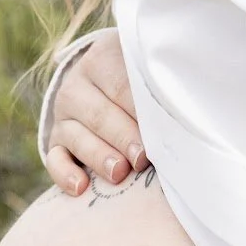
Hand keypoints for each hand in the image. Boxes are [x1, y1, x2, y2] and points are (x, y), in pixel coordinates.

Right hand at [45, 27, 150, 195]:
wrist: (108, 85)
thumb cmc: (145, 82)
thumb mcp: (151, 73)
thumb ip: (166, 86)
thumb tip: (191, 111)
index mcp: (102, 59)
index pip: (121, 84)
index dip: (140, 110)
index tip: (160, 131)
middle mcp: (77, 85)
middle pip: (100, 113)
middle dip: (123, 137)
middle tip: (143, 157)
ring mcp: (63, 114)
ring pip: (75, 136)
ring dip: (98, 155)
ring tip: (119, 172)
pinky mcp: (55, 142)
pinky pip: (54, 159)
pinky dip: (64, 174)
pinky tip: (81, 187)